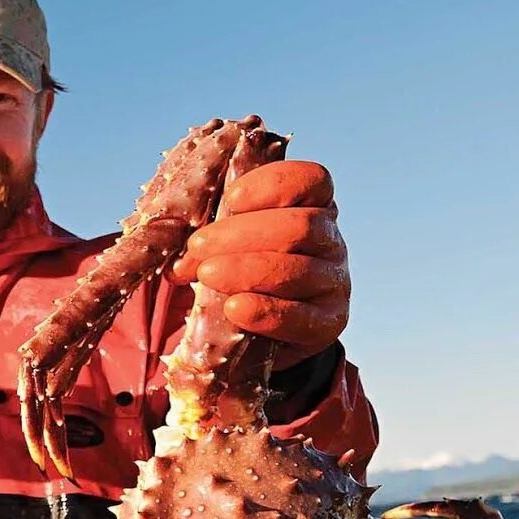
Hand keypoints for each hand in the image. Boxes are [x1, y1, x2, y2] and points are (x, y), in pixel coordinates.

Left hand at [169, 159, 349, 364]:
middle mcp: (329, 242)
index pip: (312, 181)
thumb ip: (213, 236)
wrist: (252, 337)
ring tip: (207, 275)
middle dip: (244, 233)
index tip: (232, 198)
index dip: (274, 184)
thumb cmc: (236, 277)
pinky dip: (267, 312)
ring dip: (248, 270)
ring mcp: (333, 283)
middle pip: (301, 225)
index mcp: (310, 209)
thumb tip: (185, 254)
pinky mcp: (327, 325)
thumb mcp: (223, 247)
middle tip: (199, 245)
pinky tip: (234, 308)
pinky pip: (303, 318)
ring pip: (300, 268)